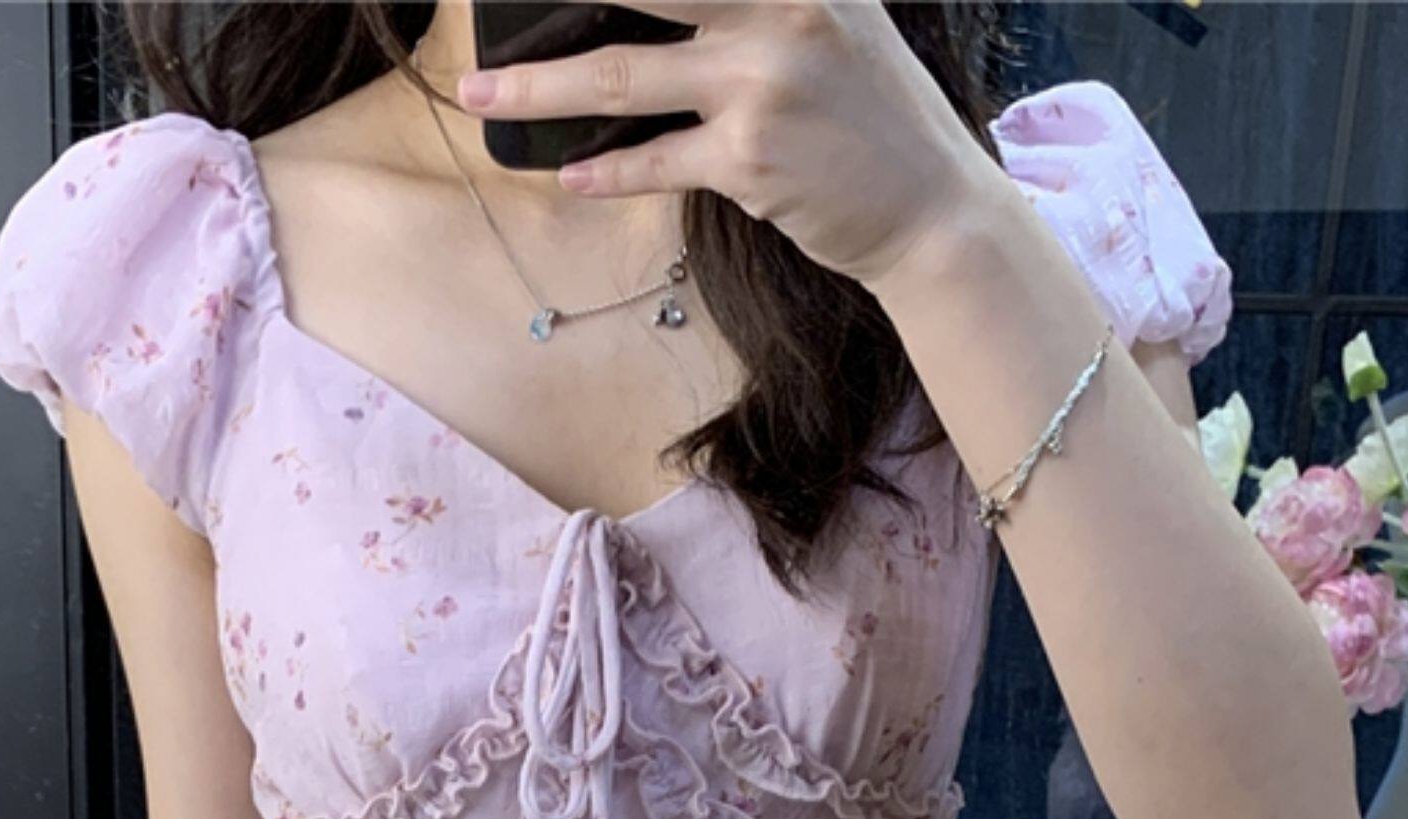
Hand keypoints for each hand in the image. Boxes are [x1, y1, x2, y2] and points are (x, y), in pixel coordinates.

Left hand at [456, 0, 1007, 291]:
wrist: (932, 209)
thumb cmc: (870, 113)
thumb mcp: (832, 14)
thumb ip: (751, 0)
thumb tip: (656, 3)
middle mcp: (777, 9)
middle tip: (479, 1)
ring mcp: (761, 84)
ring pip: (620, 75)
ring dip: (536, 89)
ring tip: (475, 93)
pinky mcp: (750, 161)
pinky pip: (652, 160)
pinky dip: (604, 169)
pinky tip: (566, 171)